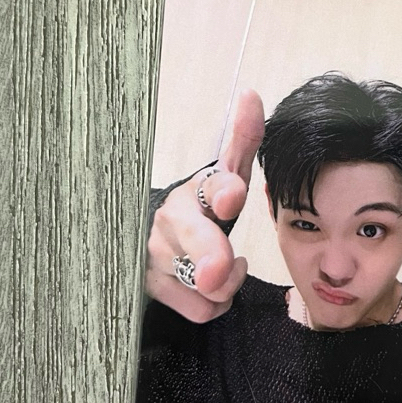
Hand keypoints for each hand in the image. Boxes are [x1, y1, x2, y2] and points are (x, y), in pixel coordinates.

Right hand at [146, 89, 265, 321]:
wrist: (150, 240)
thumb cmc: (200, 207)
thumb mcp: (222, 175)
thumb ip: (242, 141)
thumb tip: (250, 94)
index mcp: (196, 189)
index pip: (212, 185)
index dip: (225, 190)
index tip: (235, 194)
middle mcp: (171, 220)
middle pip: (194, 239)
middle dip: (210, 255)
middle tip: (223, 270)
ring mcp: (157, 255)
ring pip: (203, 282)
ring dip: (226, 283)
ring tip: (224, 269)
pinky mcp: (153, 287)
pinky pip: (199, 308)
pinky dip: (213, 304)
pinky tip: (209, 289)